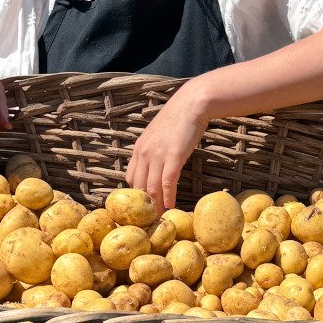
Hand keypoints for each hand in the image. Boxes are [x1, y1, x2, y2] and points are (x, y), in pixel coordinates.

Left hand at [125, 82, 210, 212]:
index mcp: (139, 149)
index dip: (136, 194)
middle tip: (149, 218)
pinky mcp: (174, 157)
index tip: (143, 205)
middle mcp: (144, 153)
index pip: (131, 178)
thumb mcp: (157, 134)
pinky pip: (168, 183)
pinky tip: (170, 206)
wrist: (191, 104)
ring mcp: (158, 156)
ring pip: (152, 188)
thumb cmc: (178, 118)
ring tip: (158, 218)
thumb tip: (155, 163)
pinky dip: (168, 197)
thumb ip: (153, 149)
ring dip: (155, 205)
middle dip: (144, 204)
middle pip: (139, 186)